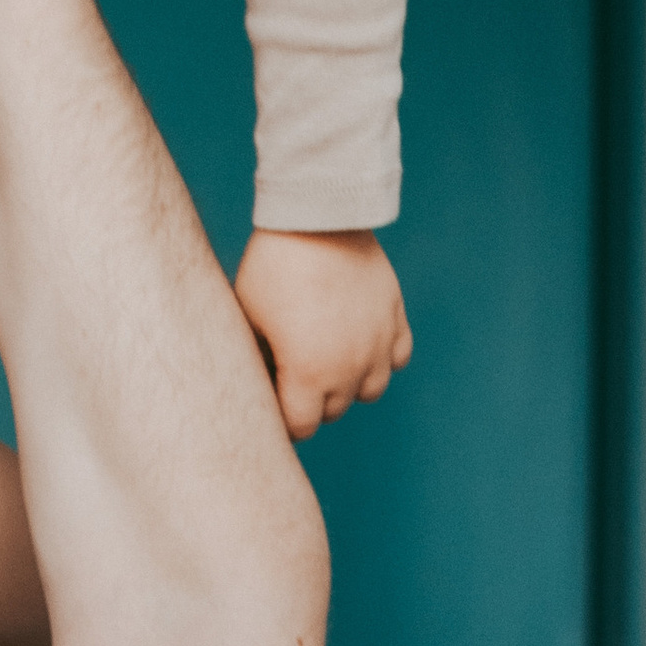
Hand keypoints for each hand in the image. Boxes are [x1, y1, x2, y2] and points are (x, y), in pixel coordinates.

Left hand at [234, 229, 411, 441]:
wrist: (317, 218)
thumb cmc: (272, 267)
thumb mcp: (248, 318)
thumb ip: (257, 360)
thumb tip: (256, 383)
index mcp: (309, 376)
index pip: (301, 427)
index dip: (282, 418)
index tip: (270, 402)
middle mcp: (351, 369)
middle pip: (333, 411)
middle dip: (311, 401)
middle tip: (290, 374)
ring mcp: (378, 344)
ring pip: (370, 391)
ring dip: (348, 384)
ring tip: (326, 360)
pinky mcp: (396, 319)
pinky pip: (397, 357)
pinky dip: (380, 358)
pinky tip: (358, 341)